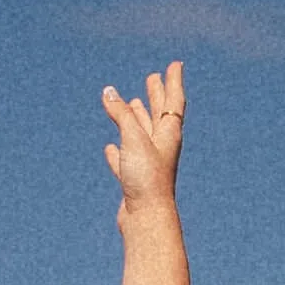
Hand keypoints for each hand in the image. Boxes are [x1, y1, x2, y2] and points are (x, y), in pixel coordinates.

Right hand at [102, 62, 188, 215]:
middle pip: (159, 116)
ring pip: (140, 136)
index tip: (176, 64)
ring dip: (135, 119)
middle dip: (156, 96)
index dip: (173, 82)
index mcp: (169, 135)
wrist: (146, 219)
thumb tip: (108, 92)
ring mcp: (147, 165)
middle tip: (153, 79)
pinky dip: (117, 152)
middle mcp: (161, 148)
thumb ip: (122, 114)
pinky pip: (125, 160)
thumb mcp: (134, 139)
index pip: (173, 102)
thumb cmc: (147, 178)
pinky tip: (110, 149)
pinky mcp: (134, 181)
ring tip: (130, 105)